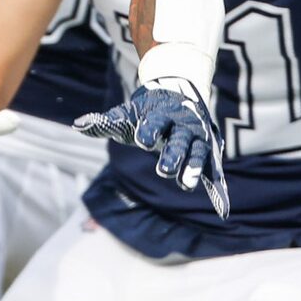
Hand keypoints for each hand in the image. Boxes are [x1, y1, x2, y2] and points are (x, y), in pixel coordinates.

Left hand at [76, 77, 227, 216]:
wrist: (178, 93)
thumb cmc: (146, 113)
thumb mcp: (127, 116)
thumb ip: (105, 123)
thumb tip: (78, 124)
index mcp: (162, 114)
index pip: (155, 122)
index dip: (149, 130)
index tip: (141, 139)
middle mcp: (183, 125)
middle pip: (179, 140)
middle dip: (172, 154)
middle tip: (163, 170)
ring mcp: (198, 138)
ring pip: (198, 153)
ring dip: (194, 168)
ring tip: (187, 184)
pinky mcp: (208, 153)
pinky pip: (214, 170)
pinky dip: (218, 188)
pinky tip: (222, 206)